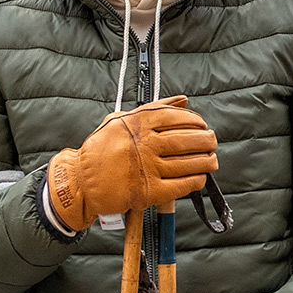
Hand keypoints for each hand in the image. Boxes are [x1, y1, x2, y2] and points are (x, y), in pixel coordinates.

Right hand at [45, 96, 217, 232]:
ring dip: (206, 161)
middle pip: (187, 140)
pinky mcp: (148, 192)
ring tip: (212, 160)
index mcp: (138, 124)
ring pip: (188, 164)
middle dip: (206, 140)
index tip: (202, 125)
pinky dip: (195, 181)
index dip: (195, 121)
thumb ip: (153, 108)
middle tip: (212, 141)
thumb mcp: (121, 120)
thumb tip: (183, 100)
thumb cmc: (100, 151)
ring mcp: (147, 169)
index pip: (177, 117)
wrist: (81, 181)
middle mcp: (144, 145)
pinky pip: (180, 186)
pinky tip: (200, 177)